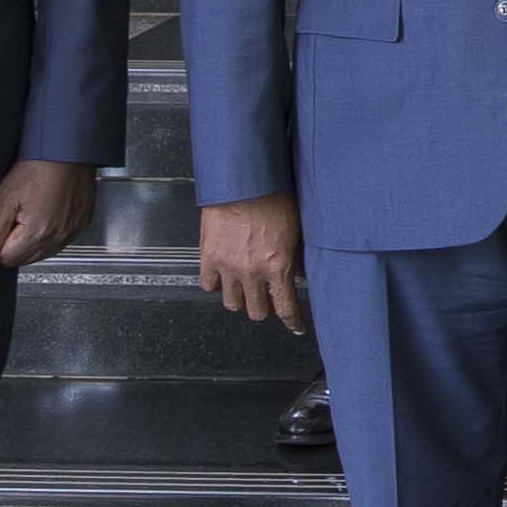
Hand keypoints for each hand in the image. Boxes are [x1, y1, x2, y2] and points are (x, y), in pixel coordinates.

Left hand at [0, 158, 96, 269]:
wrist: (67, 151)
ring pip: (44, 252)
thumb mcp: (6, 198)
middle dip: (18, 242)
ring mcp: (72, 232)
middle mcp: (57, 237)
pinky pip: (62, 241)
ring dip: (36, 238)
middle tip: (20, 215)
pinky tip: (50, 211)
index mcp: (36, 233)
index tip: (6, 222)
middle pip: (26, 259)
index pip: (7, 259)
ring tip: (36, 211)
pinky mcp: (82, 225)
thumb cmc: (38, 168)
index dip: (0, 242)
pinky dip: (54, 231)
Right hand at [198, 192, 308, 331]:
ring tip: (245, 287)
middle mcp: (252, 271)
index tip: (295, 326)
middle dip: (264, 307)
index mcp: (279, 265)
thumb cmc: (273, 196)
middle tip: (267, 298)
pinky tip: (223, 276)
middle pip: (257, 311)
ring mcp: (228, 266)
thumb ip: (295, 257)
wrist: (243, 180)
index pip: (286, 307)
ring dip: (240, 298)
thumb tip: (299, 273)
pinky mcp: (208, 257)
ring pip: (232, 304)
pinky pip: (208, 286)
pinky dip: (215, 284)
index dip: (292, 321)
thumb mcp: (295, 230)